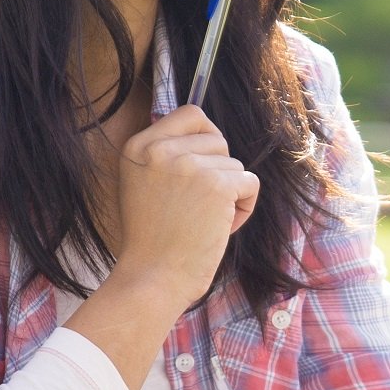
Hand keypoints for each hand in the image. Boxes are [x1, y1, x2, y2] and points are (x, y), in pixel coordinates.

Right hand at [110, 104, 258, 304]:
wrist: (154, 276)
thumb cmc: (153, 240)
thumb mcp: (143, 184)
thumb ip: (166, 156)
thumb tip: (206, 134)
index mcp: (139, 146)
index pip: (191, 113)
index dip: (207, 136)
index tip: (206, 164)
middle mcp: (161, 148)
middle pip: (218, 140)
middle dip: (219, 171)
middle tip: (199, 206)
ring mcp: (189, 164)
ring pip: (235, 164)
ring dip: (231, 193)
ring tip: (205, 221)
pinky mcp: (217, 184)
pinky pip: (250, 182)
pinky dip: (244, 206)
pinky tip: (221, 227)